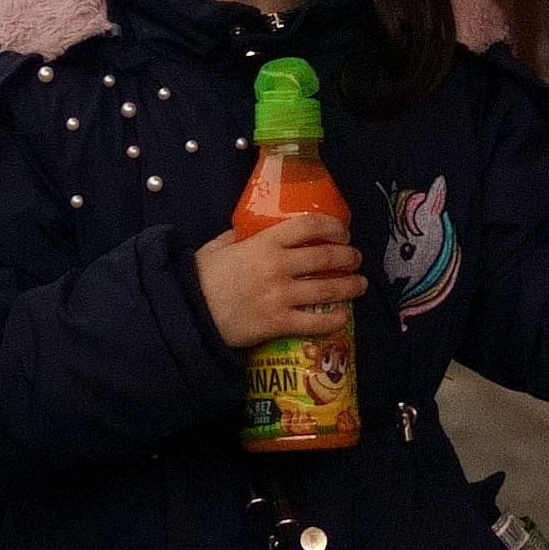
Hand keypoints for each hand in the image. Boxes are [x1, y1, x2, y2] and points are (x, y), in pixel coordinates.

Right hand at [200, 212, 362, 348]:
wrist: (188, 314)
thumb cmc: (201, 278)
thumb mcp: (218, 246)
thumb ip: (240, 235)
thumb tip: (255, 228)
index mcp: (264, 243)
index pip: (309, 226)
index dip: (332, 227)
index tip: (342, 232)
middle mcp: (278, 266)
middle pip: (326, 256)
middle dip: (348, 256)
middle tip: (355, 258)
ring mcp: (280, 296)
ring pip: (328, 288)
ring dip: (351, 285)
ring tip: (360, 284)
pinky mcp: (278, 323)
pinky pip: (316, 321)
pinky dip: (336, 318)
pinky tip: (344, 315)